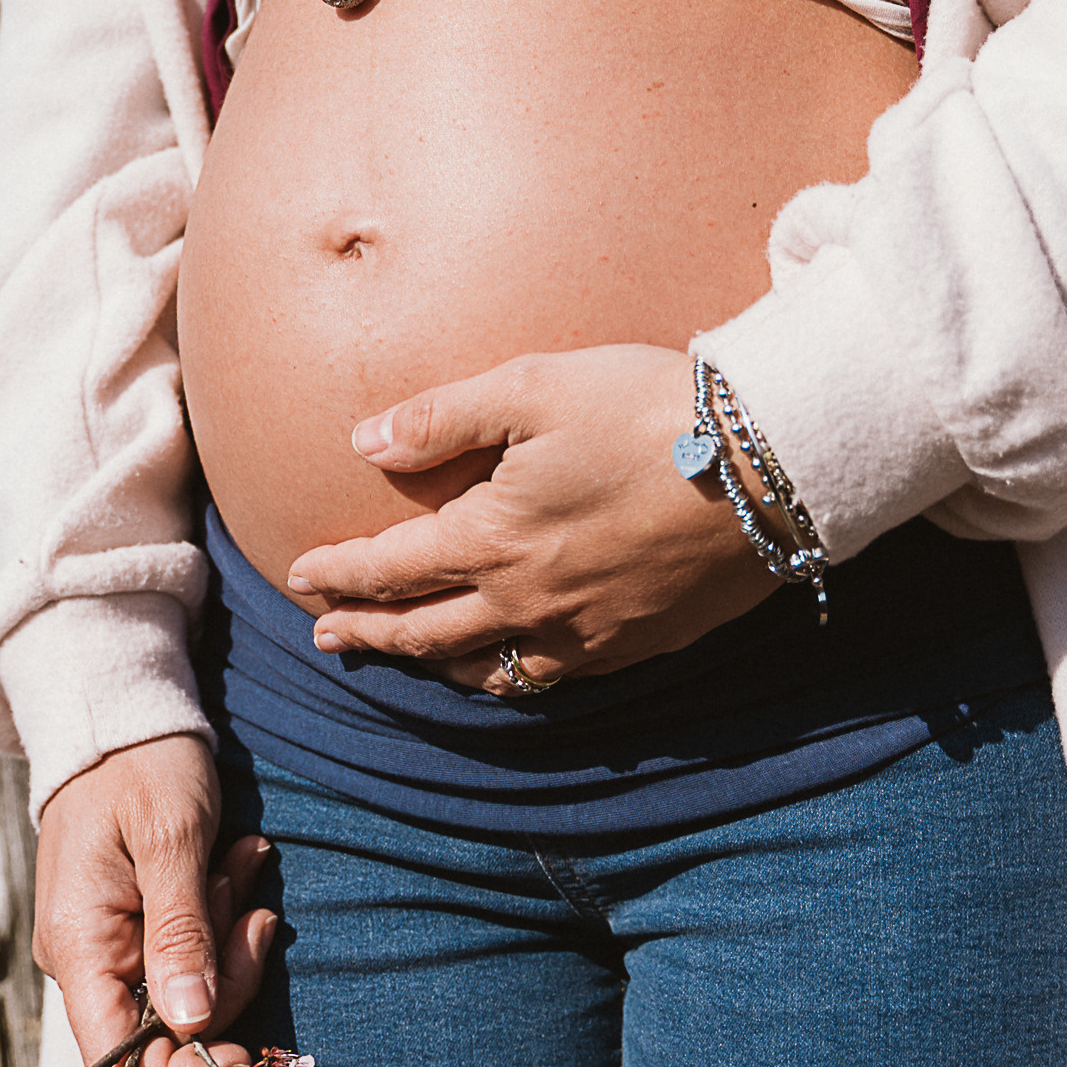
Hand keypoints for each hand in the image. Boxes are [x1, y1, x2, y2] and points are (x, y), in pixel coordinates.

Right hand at [33, 735, 278, 1066]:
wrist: (119, 715)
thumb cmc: (141, 765)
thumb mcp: (172, 840)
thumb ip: (181, 933)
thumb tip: (190, 1026)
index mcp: (78, 947)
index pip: (117, 1062)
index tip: (253, 1049)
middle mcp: (83, 960)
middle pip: (167, 1026)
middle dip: (228, 975)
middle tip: (256, 905)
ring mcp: (106, 944)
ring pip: (187, 987)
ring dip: (230, 932)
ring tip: (242, 861)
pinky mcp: (131, 926)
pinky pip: (185, 949)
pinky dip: (219, 913)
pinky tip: (233, 862)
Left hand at [283, 344, 773, 691]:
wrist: (768, 464)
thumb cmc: (648, 410)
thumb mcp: (534, 388)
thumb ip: (442, 419)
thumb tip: (364, 443)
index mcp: (494, 539)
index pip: (391, 569)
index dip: (339, 575)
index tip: (299, 576)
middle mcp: (530, 603)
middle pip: (426, 633)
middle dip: (370, 632)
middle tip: (327, 636)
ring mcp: (587, 634)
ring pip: (488, 670)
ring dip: (435, 665)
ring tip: (408, 658)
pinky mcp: (639, 643)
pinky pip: (555, 679)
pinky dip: (513, 679)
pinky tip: (512, 668)